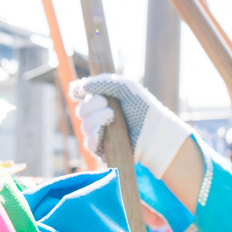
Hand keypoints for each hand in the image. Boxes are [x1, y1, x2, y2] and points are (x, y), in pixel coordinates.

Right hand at [68, 73, 197, 178]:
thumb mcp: (125, 86)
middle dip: (92, 104)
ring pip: (84, 126)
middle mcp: (97, 116)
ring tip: (112, 116)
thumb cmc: (142, 106)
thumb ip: (103, 82)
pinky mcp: (102, 149)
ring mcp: (99, 133)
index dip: (77, 91)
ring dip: (96, 118)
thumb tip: (81, 86)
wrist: (154, 130)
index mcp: (101, 100)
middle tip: (107, 103)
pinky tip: (102, 129)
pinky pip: (89, 143)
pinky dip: (94, 134)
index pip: (79, 94)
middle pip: (81, 110)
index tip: (81, 91)